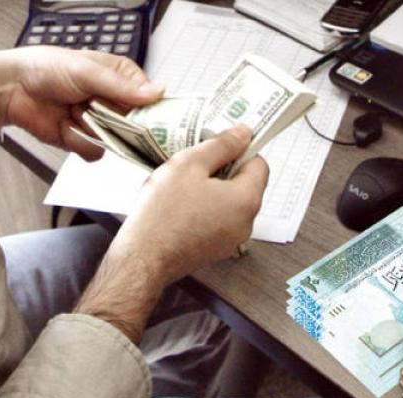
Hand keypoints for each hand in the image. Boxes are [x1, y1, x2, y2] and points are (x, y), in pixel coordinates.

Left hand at [0, 47, 163, 159]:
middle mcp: (116, 103)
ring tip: (74, 111)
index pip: (152, 101)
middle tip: (100, 111)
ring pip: (117, 142)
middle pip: (138, 127)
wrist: (14, 89)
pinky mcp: (87, 140)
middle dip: (117, 123)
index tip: (145, 118)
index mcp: (124, 79)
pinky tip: (66, 124)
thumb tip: (157, 92)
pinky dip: (78, 141)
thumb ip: (122, 86)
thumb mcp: (88, 72)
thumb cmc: (47, 68)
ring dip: (93, 129)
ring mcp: (103, 123)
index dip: (151, 113)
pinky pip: (96, 152)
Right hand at [75, 125, 268, 341]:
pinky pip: (218, 221)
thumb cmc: (163, 212)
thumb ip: (221, 146)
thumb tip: (244, 133)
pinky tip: (180, 207)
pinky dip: (205, 210)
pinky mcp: (216, 250)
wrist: (142, 259)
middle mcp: (246, 222)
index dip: (241, 150)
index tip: (221, 144)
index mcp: (247, 200)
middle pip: (245, 185)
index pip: (260, 165)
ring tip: (183, 186)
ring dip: (212, 190)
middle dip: (223, 170)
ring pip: (230, 203)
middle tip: (195, 164)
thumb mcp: (189, 164)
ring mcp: (232, 239)